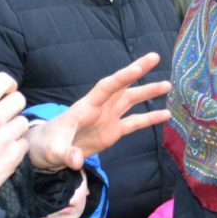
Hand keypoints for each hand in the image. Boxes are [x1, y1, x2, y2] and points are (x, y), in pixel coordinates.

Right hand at [0, 72, 28, 195]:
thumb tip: (0, 97)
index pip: (3, 79)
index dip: (8, 86)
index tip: (6, 93)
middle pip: (20, 99)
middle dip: (13, 108)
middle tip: (5, 118)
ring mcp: (5, 135)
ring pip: (23, 122)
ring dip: (15, 129)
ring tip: (0, 139)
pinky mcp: (14, 153)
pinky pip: (24, 143)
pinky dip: (16, 148)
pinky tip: (3, 153)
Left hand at [26, 53, 171, 170]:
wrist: (48, 151)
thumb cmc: (47, 145)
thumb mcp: (53, 150)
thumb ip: (65, 154)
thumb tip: (76, 161)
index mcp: (85, 107)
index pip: (105, 88)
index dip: (121, 78)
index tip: (137, 68)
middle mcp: (100, 107)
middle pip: (121, 86)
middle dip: (137, 70)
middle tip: (155, 56)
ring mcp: (108, 118)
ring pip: (131, 100)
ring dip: (148, 92)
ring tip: (168, 85)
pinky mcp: (113, 131)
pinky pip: (135, 122)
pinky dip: (150, 118)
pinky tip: (166, 114)